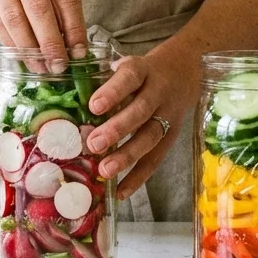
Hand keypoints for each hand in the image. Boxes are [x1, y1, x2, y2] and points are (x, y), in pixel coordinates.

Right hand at [0, 0, 87, 69]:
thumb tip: (69, 33)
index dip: (74, 26)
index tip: (80, 50)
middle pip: (39, 7)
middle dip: (51, 42)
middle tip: (59, 66)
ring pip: (14, 16)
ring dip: (29, 47)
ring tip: (40, 66)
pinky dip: (8, 39)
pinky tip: (19, 53)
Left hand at [84, 51, 197, 200]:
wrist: (184, 69)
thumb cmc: (143, 72)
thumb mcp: (129, 65)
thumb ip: (107, 83)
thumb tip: (73, 108)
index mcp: (144, 70)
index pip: (129, 78)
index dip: (113, 92)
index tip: (93, 106)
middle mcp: (159, 92)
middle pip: (141, 111)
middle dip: (117, 129)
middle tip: (94, 144)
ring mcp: (168, 115)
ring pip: (150, 136)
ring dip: (127, 156)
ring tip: (105, 170)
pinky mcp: (172, 135)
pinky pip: (156, 158)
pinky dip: (139, 177)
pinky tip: (121, 191)